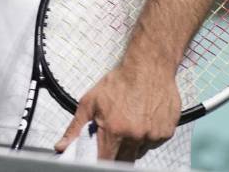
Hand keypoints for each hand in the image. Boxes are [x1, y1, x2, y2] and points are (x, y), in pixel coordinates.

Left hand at [54, 61, 179, 162]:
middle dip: (117, 154)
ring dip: (133, 144)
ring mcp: (153, 136)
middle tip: (115, 137)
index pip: (106, 162)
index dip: (101, 161)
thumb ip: (75, 128)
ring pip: (140, 151)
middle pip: (125, 161)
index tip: (100, 155)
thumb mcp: (90, 101)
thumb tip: (61, 147)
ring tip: (130, 122)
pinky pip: (154, 143)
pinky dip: (148, 136)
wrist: (149, 67)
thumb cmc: (118, 81)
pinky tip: (143, 119)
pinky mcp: (167, 132)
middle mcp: (135, 136)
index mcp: (114, 130)